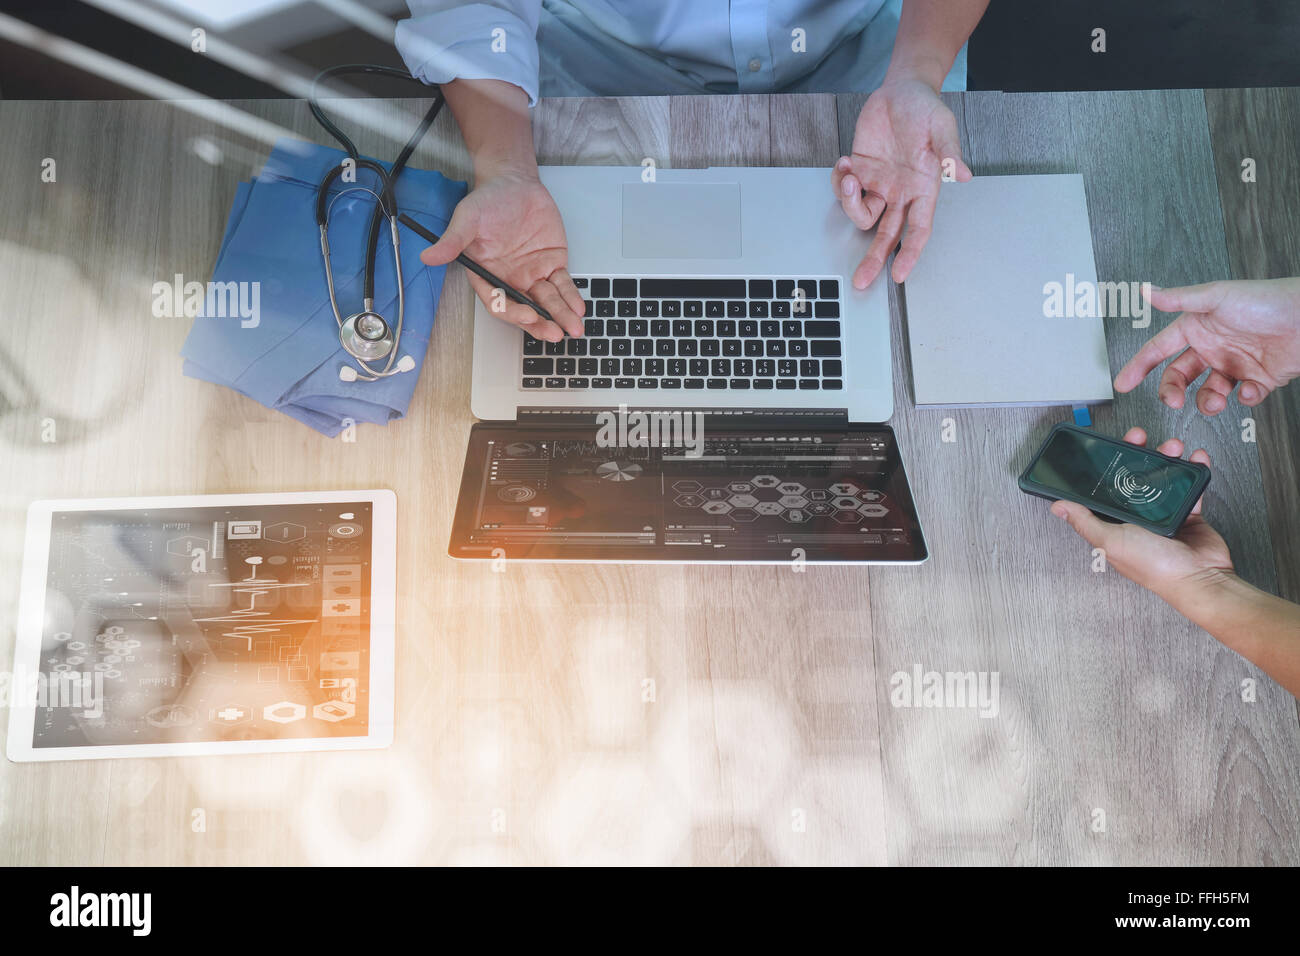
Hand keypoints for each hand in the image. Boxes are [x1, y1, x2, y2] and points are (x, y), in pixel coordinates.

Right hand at [419, 167, 584, 341]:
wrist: (513, 182)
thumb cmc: (487, 201)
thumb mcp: (467, 219)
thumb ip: (452, 241)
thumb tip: (429, 256)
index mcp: (487, 275)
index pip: (499, 302)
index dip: (513, 311)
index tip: (527, 315)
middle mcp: (510, 279)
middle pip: (525, 308)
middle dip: (540, 323)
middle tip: (553, 333)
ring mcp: (532, 273)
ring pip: (547, 301)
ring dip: (560, 316)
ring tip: (572, 328)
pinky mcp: (552, 264)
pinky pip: (563, 286)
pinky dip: (571, 297)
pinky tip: (578, 309)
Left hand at [831, 77, 970, 288]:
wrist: (902, 90)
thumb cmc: (926, 109)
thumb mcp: (941, 126)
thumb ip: (949, 153)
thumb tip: (962, 174)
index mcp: (924, 189)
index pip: (918, 230)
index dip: (909, 254)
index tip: (899, 275)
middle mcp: (901, 193)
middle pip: (887, 235)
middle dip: (874, 258)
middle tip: (862, 280)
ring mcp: (879, 185)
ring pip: (861, 214)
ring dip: (848, 201)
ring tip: (849, 174)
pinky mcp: (860, 172)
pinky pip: (844, 190)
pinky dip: (838, 181)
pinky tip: (844, 161)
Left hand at [1048, 427, 1232, 599]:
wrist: (1199, 577)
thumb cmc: (1153, 566)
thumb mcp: (1110, 541)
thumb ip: (1084, 522)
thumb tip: (1057, 507)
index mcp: (1115, 523)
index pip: (1105, 488)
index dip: (1106, 466)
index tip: (1109, 446)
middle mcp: (1137, 517)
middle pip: (1133, 476)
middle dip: (1137, 453)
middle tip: (1140, 436)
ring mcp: (1164, 513)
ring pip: (1161, 476)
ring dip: (1167, 457)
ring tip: (1173, 446)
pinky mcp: (1188, 512)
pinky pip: (1190, 485)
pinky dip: (1194, 469)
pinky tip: (1195, 457)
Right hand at [1114, 278, 1299, 413]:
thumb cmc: (1269, 300)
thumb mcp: (1218, 296)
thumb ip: (1180, 299)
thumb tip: (1148, 292)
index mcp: (1198, 328)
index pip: (1159, 349)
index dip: (1139, 366)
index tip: (1123, 382)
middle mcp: (1213, 347)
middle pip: (1179, 376)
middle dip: (1171, 391)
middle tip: (1172, 401)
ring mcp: (1235, 364)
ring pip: (1208, 392)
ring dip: (1208, 401)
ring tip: (1216, 401)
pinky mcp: (1259, 378)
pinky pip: (1244, 398)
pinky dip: (1245, 400)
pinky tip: (1249, 391)